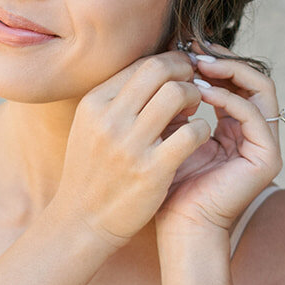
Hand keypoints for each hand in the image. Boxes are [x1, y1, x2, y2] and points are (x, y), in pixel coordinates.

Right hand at [49, 49, 213, 251]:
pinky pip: (192, 132)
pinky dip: (202, 128)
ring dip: (195, 96)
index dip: (169, 63)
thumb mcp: (92, 127)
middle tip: (193, 85)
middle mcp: (108, 119)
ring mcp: (130, 145)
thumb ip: (119, 99)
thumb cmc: (93, 172)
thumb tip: (158, 69)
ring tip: (194, 110)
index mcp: (94, 104)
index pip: (141, 64)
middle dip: (184, 71)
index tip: (180, 74)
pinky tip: (198, 137)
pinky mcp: (152, 171)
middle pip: (159, 69)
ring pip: (177, 93)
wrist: (82, 222)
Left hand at [154, 50, 283, 236]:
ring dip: (228, 71)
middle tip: (195, 47)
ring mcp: (266, 145)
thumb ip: (176, 107)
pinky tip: (201, 92)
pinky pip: (252, 114)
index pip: (233, 81)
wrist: (181, 228)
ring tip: (198, 64)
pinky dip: (228, 98)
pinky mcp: (268, 158)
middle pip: (252, 79)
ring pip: (259, 89)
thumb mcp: (171, 136)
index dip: (213, 60)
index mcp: (234, 128)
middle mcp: (255, 133)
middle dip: (224, 59)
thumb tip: (165, 66)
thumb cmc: (170, 188)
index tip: (184, 45)